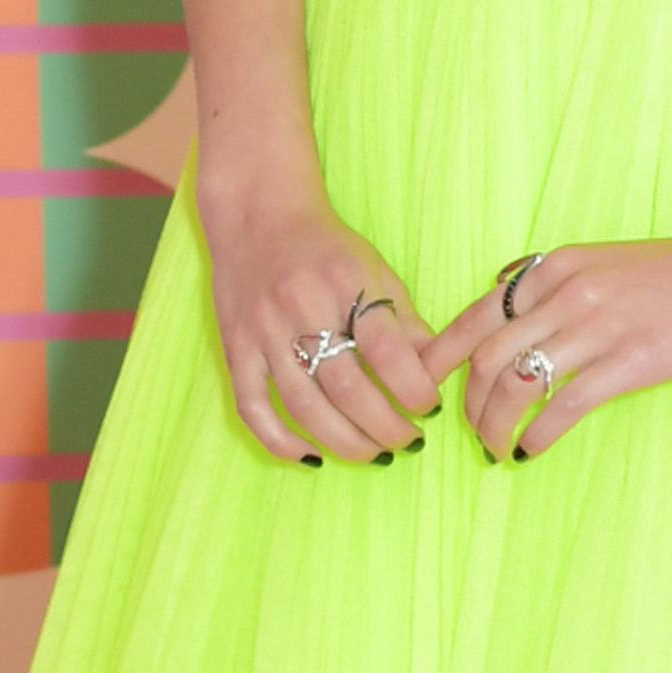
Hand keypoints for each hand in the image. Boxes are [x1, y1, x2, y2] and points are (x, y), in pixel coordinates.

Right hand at [199, 176, 441, 463]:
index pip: (387, 352)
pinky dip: (281, 441)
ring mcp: (264, 333)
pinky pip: (253, 407)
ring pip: (304, 407)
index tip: (428, 408)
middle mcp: (302, 309)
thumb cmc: (325, 246)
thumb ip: (404, 321)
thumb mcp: (374, 270)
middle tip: (408, 442)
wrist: (256, 215)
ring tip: (374, 454)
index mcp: (345, 284)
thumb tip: (436, 373)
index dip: (414, 390)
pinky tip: (311, 457)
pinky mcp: (235, 349)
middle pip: (348, 389)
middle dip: (385, 427)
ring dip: (344, 442)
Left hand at [428, 224, 671, 462]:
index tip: (428, 388)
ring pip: (515, 383)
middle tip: (471, 431)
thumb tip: (507, 305)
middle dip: (467, 404)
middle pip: (484, 355)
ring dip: (494, 425)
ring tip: (497, 449)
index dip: (442, 358)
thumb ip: (555, 283)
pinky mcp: (630, 360)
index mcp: (555, 267)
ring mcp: (598, 326)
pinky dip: (536, 434)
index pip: (475, 315)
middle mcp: (566, 292)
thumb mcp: (603, 262)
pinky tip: (531, 451)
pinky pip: (563, 404)